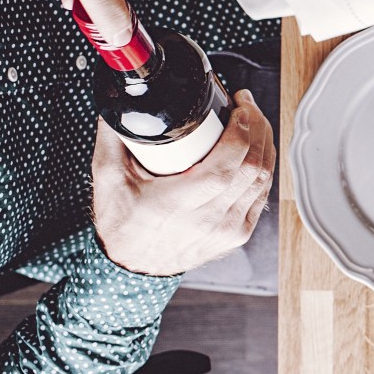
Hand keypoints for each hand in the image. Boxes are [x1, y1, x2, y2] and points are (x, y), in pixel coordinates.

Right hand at [92, 90, 274, 277]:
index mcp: (179, 204)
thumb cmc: (122, 225)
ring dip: (265, 144)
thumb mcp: (108, 179)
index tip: (239, 107)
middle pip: (253, 167)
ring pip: (264, 179)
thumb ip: (112, 138)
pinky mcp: (239, 234)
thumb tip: (118, 105)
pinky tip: (257, 149)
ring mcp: (229, 229)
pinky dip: (264, 167)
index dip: (242, 131)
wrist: (133, 268)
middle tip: (247, 105)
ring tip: (253, 120)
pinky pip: (262, 194)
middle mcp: (210, 220)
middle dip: (258, 128)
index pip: (228, 165)